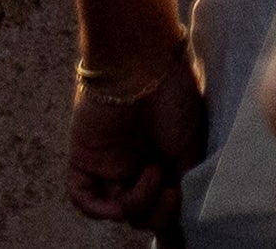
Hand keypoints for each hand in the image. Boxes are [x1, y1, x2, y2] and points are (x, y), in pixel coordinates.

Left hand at [58, 29, 203, 231]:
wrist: (144, 64)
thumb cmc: (174, 95)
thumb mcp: (192, 141)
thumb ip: (185, 177)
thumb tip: (179, 207)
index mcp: (162, 156)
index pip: (161, 199)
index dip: (169, 210)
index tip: (181, 200)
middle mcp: (134, 161)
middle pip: (139, 210)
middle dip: (156, 210)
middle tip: (170, 190)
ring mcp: (109, 162)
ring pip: (116, 207)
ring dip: (137, 204)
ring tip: (153, 173)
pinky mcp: (84, 158)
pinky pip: (83, 197)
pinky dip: (98, 209)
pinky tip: (121, 201)